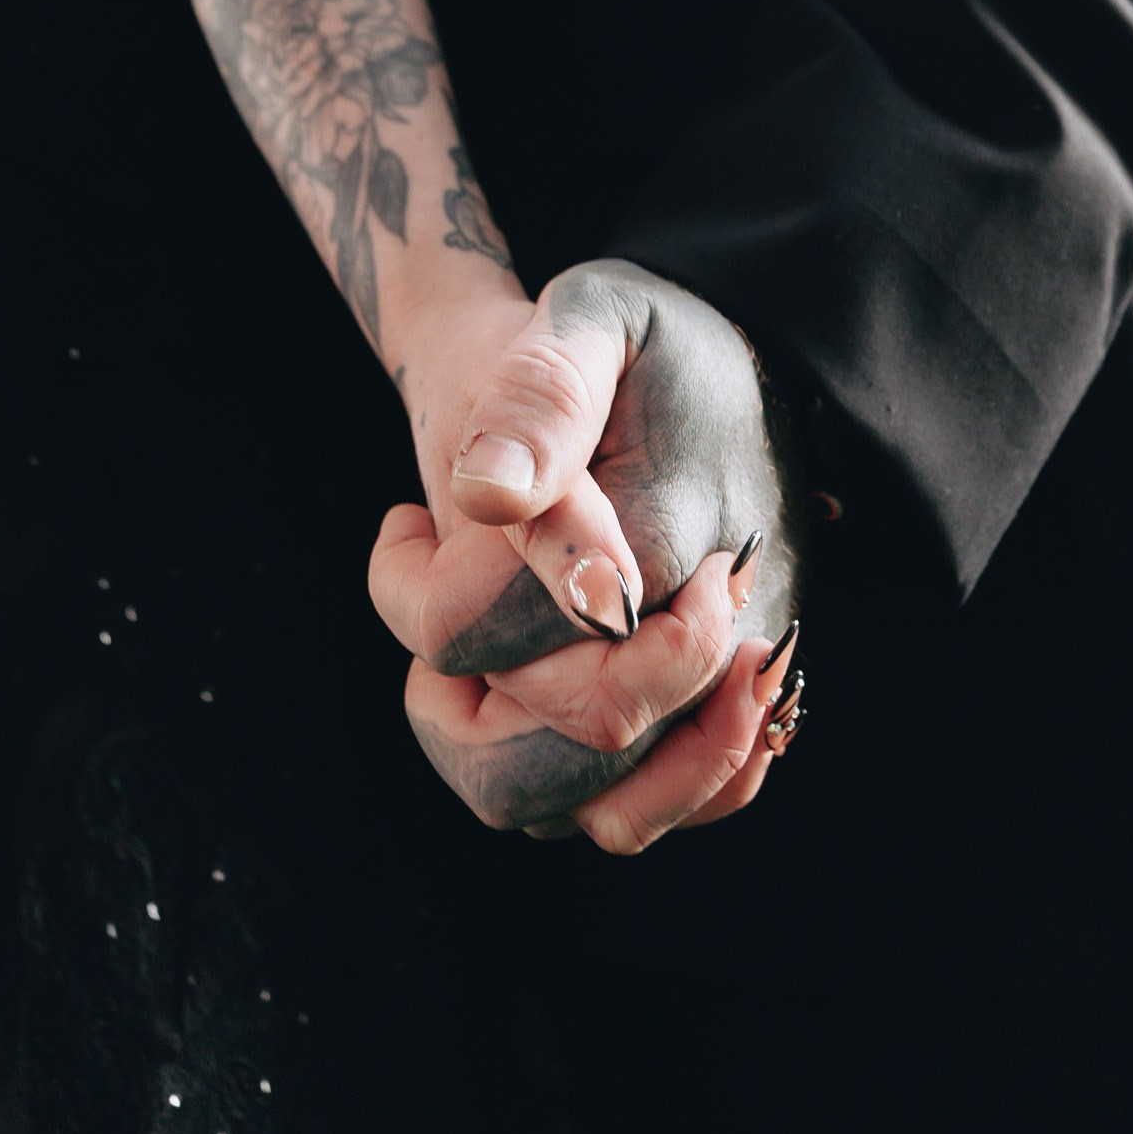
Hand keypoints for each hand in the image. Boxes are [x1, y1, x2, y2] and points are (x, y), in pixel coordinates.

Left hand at [371, 261, 802, 843]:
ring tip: (470, 640)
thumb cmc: (633, 343)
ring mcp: (724, 691)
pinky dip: (557, 783)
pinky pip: (637, 816)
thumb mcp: (588, 317)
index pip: (516, 626)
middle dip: (466, 680)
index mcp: (667, 529)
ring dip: (495, 742)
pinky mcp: (718, 725)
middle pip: (563, 742)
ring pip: (592, 812)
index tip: (408, 515)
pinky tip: (518, 678)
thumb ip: (540, 397)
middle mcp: (715, 631)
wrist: (720, 374)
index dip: (429, 587)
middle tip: (435, 574)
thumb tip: (489, 496)